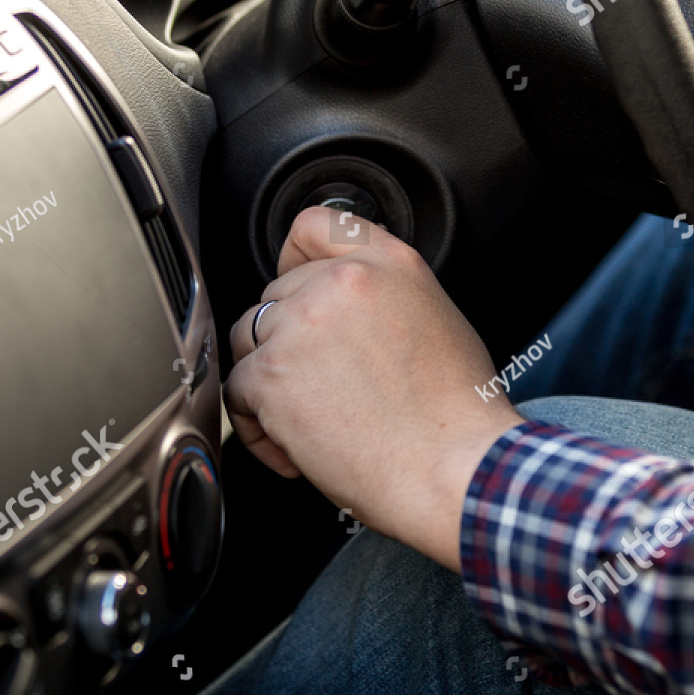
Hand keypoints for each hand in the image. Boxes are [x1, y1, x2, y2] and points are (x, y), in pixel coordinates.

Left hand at [224, 207, 522, 570]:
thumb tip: (346, 309)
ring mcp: (300, 324)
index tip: (294, 283)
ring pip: (248, 341)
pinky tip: (298, 449)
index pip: (313, 226)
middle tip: (323, 388)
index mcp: (386, 263)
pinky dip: (257, 427)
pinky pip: (237, 392)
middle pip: (275, 296)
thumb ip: (384, 295)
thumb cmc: (456, 414)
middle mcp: (340, 282)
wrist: (453, 468)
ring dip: (268, 381)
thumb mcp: (437, 319)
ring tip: (310, 420)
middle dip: (288, 342)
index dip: (295, 258)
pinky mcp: (270, 374)